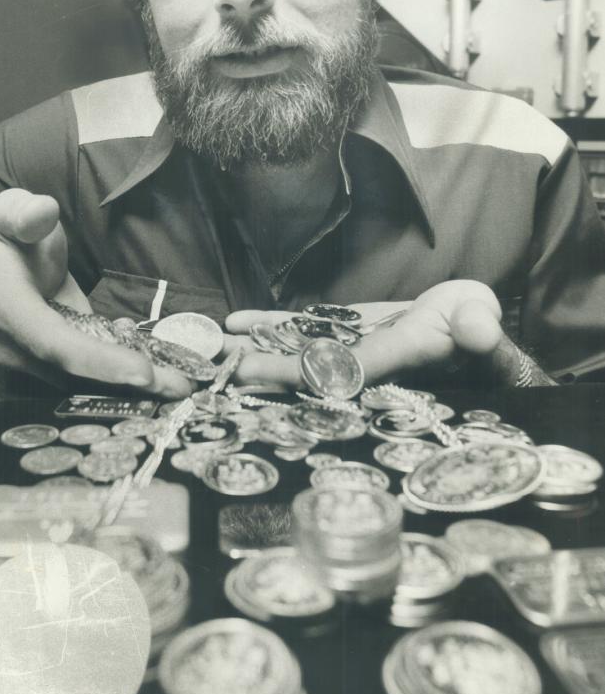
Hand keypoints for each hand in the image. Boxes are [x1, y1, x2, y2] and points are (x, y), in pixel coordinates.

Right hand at [0, 189, 191, 398]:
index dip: (99, 362)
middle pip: (76, 374)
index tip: (144, 373)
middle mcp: (17, 346)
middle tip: (182, 387)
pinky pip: (92, 375)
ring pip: (87, 381)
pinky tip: (165, 367)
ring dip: (135, 384)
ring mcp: (34, 362)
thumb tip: (42, 211)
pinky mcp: (53, 365)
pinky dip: (127, 372)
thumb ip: (26, 212)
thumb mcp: (15, 214)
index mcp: (8, 309)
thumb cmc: (16, 239)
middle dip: (130, 383)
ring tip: (183, 382)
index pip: (56, 343)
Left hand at [224, 280, 503, 388]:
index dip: (297, 373)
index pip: (340, 373)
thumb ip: (481, 331)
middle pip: (302, 370)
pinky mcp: (340, 333)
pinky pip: (300, 329)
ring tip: (211, 347)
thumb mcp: (483, 321)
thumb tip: (478, 331)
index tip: (255, 372)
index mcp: (394, 364)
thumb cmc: (478, 322)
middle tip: (215, 368)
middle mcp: (362, 364)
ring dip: (253, 348)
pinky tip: (237, 322)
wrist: (470, 322)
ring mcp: (345, 349)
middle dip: (259, 369)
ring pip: (293, 349)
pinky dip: (269, 325)